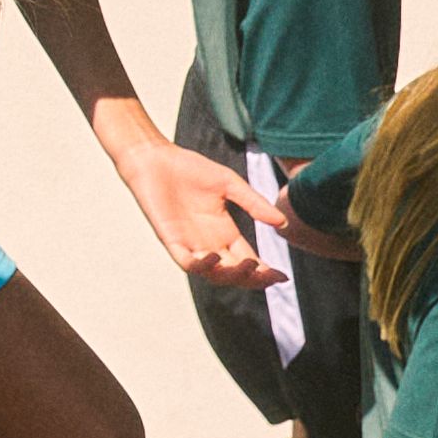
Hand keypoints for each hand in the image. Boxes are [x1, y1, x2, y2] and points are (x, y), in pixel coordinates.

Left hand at [118, 129, 275, 287]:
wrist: (155, 159)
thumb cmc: (190, 169)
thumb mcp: (229, 184)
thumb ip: (253, 203)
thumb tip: (282, 223)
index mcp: (225, 233)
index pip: (248, 260)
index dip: (264, 272)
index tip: (282, 276)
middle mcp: (209, 244)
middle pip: (235, 273)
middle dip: (253, 279)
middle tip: (269, 275)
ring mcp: (190, 244)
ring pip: (213, 273)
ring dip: (232, 274)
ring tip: (250, 266)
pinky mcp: (171, 240)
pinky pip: (187, 261)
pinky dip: (201, 264)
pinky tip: (214, 256)